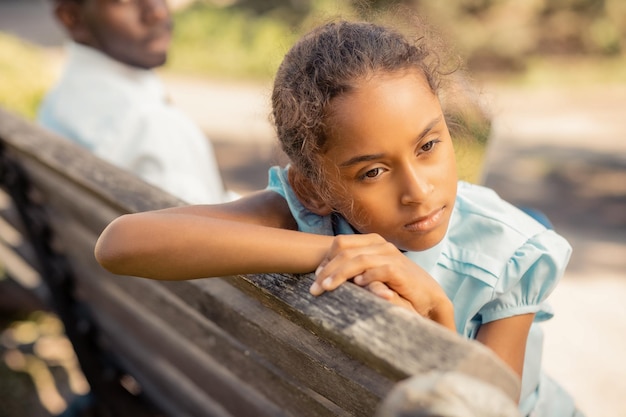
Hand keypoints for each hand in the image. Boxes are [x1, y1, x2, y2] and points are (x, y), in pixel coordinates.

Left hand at [310, 234, 455, 329]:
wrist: (426, 297)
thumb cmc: (395, 286)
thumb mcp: (371, 275)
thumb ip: (354, 270)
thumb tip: (325, 274)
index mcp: (372, 242)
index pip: (341, 243)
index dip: (326, 259)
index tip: (316, 277)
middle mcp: (380, 245)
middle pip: (345, 250)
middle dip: (326, 269)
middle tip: (314, 287)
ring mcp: (390, 255)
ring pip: (357, 259)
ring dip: (339, 274)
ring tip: (326, 288)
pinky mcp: (399, 270)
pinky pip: (378, 270)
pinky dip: (366, 277)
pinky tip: (356, 287)